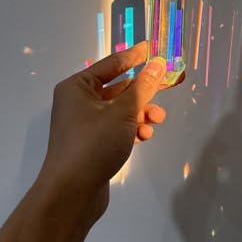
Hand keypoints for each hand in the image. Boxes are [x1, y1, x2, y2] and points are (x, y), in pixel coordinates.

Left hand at [41, 41, 168, 195]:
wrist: (71, 194)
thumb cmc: (94, 143)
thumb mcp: (123, 111)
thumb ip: (144, 87)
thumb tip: (159, 64)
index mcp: (78, 86)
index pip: (112, 64)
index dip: (135, 56)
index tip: (154, 47)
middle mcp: (79, 101)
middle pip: (119, 88)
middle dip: (144, 91)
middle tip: (169, 84)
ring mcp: (85, 124)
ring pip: (121, 109)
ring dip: (141, 112)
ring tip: (158, 119)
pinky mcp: (93, 143)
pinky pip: (117, 127)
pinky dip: (132, 128)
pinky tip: (145, 136)